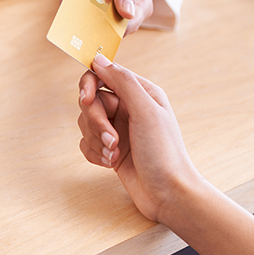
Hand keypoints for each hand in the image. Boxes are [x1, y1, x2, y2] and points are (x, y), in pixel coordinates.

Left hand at [63, 0, 151, 34]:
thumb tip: (128, 14)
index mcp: (139, 6)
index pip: (129, 26)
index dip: (114, 26)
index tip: (98, 12)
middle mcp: (119, 16)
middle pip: (104, 31)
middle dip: (89, 15)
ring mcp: (99, 18)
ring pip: (83, 24)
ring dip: (74, 1)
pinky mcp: (81, 14)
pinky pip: (69, 14)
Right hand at [77, 54, 199, 222]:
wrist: (168, 194)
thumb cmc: (164, 152)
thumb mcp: (146, 111)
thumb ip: (122, 82)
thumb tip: (99, 59)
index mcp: (140, 93)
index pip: (103, 75)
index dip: (89, 86)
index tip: (86, 100)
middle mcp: (127, 108)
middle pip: (90, 102)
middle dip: (95, 123)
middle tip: (111, 139)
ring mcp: (117, 129)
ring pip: (85, 124)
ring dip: (96, 141)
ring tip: (114, 154)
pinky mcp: (109, 149)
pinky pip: (85, 143)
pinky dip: (94, 153)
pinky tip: (110, 163)